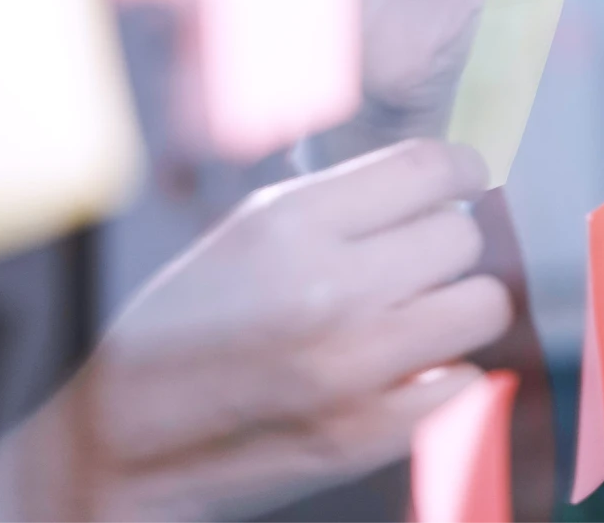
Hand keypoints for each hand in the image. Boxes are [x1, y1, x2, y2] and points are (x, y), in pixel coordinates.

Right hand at [0, 139, 510, 522]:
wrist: (120, 432)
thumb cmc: (187, 320)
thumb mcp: (251, 227)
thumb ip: (348, 203)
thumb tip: (447, 187)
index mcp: (291, 225)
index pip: (429, 169)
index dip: (459, 170)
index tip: (462, 181)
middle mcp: (328, 291)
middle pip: (463, 237)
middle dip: (446, 243)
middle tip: (415, 260)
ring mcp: (353, 369)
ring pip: (483, 305)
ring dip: (457, 305)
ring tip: (416, 312)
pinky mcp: (368, 434)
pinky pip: (468, 380)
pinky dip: (443, 374)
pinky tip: (401, 368)